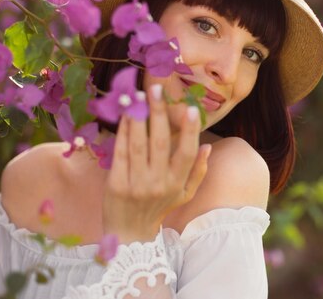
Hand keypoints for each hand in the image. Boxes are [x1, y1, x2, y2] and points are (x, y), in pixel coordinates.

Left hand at [102, 84, 211, 242]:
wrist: (129, 234)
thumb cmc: (159, 209)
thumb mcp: (184, 194)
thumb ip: (198, 171)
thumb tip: (207, 147)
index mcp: (176, 183)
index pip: (186, 153)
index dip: (189, 131)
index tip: (190, 108)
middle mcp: (158, 183)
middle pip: (159, 142)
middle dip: (158, 113)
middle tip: (156, 89)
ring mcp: (135, 184)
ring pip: (138, 144)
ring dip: (138, 117)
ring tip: (138, 96)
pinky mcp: (116, 184)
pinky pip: (120, 152)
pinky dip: (123, 132)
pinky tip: (125, 115)